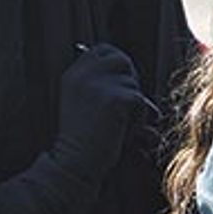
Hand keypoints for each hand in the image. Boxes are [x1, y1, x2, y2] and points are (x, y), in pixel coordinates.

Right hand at [51, 42, 147, 176]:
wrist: (75, 163)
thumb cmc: (83, 140)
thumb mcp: (84, 104)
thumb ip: (102, 84)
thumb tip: (133, 77)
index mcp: (72, 74)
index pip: (103, 50)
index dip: (117, 63)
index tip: (121, 83)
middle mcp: (83, 74)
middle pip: (122, 60)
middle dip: (129, 80)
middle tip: (127, 104)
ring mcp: (98, 85)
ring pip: (133, 83)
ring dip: (134, 105)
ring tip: (118, 125)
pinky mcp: (115, 98)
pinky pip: (139, 101)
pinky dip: (138, 118)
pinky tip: (122, 132)